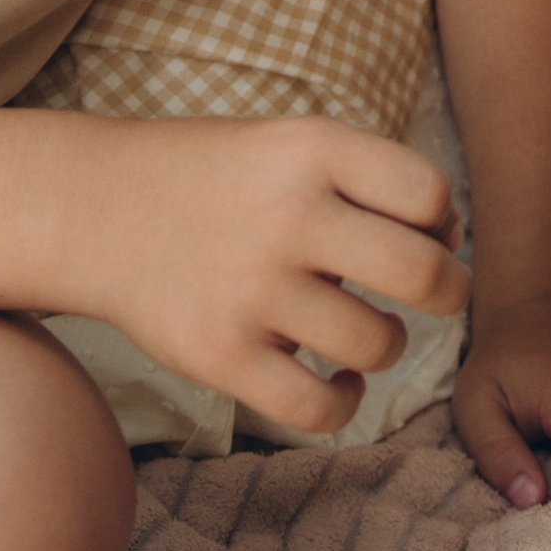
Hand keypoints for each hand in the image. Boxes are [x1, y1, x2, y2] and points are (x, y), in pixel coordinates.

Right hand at [88, 114, 469, 438]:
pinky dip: (344, 403)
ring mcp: (252, 289)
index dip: (443, 223)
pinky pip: (318, 407)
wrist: (98, 207)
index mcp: (312, 149)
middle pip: (421, 274)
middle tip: (435, 296)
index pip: (429, 195)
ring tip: (365, 332)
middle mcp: (288, 214)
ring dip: (388, 346)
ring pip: (376, 344)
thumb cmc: (218, 178)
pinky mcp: (219, 355)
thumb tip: (452, 241)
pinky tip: (337, 381)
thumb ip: (371, 179)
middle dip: (448, 293)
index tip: (426, 235)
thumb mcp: (291, 143)